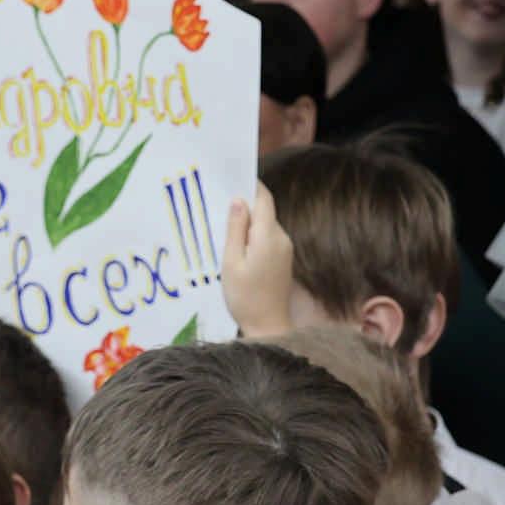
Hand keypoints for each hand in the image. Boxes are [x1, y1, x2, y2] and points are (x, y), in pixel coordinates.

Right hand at [222, 182, 294, 338]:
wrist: (268, 327)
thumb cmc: (244, 297)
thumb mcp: (231, 262)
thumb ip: (235, 229)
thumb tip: (238, 200)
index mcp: (267, 235)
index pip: (263, 199)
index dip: (250, 185)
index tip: (233, 178)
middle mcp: (281, 238)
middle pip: (264, 210)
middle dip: (245, 205)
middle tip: (219, 204)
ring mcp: (285, 249)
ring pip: (265, 225)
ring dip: (247, 223)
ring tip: (223, 228)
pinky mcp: (284, 259)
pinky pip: (267, 238)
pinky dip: (253, 237)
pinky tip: (236, 247)